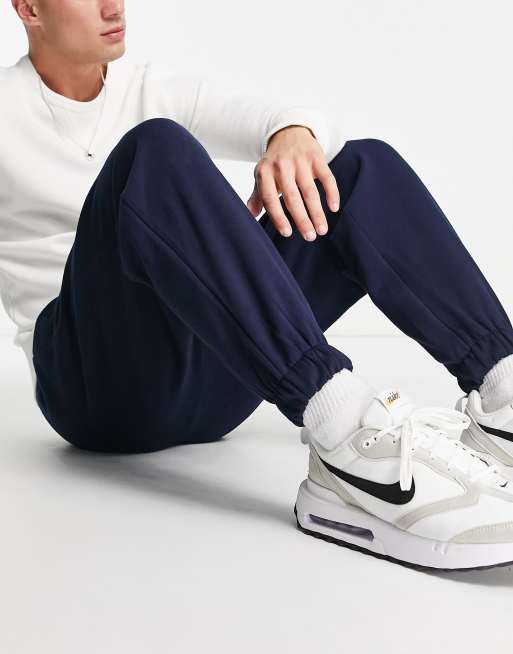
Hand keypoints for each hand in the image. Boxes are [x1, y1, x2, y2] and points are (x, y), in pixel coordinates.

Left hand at [246, 125, 339, 240]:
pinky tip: (334, 208)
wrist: (289, 132)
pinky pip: (327, 177)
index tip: (287, 233)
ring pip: (310, 191)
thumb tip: (251, 215)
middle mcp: (282, 166)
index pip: (270, 198)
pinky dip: (331, 193)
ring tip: (322, 230)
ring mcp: (300, 160)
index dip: (278, 217)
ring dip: (317, 212)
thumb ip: (257, 196)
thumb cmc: (275, 163)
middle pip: (292, 197)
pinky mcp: (316, 156)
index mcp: (265, 172)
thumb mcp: (262, 175)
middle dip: (302, 219)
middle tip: (310, 237)